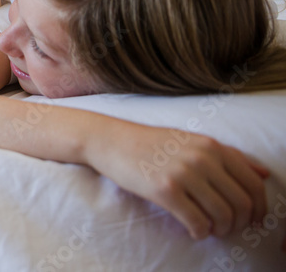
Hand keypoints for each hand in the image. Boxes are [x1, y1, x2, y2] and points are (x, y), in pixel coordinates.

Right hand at [87, 121, 268, 239]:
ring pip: (222, 215)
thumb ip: (229, 156)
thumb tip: (263, 175)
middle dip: (239, 223)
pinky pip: (197, 222)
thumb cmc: (151, 143)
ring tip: (210, 229)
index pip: (253, 184)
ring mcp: (183, 174)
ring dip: (220, 230)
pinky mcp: (165, 190)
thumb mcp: (193, 141)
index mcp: (212, 146)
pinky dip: (200, 232)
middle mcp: (202, 158)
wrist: (111, 140)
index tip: (251, 219)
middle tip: (228, 228)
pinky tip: (194, 231)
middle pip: (241, 203)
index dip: (258, 208)